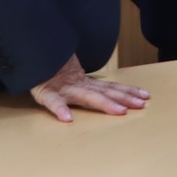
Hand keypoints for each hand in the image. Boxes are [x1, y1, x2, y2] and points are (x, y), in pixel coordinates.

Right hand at [28, 55, 149, 122]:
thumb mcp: (69, 77)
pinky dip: (60, 110)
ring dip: (105, 104)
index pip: (110, 87)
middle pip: (105, 92)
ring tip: (120, 111)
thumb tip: (107, 91)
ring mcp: (63, 89)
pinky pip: (52, 103)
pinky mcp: (45, 93)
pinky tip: (67, 119)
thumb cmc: (49, 70)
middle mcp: (78, 85)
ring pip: (87, 96)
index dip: (128, 90)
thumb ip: (85, 84)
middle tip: (140, 104)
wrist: (31, 57)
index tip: (145, 95)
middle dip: (124, 98)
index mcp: (84, 83)